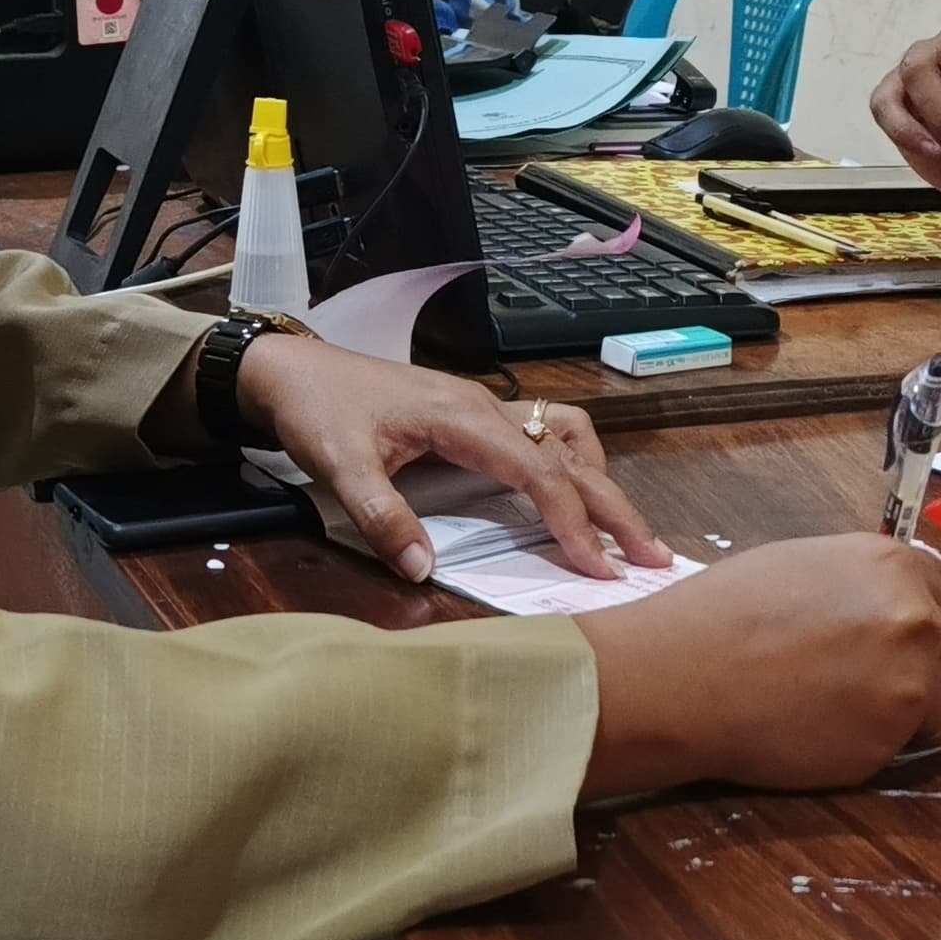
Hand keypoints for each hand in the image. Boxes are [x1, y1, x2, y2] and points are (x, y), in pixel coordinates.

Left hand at [235, 335, 669, 585]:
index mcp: (462, 419)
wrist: (290, 369)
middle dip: (614, 506)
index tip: (600, 568)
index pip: (540, 473)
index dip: (574, 523)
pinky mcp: (470, 415)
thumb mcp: (340, 468)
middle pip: (570, 454)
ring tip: (616, 526)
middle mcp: (484, 407)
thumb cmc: (316, 410)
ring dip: (597, 477)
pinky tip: (566, 491)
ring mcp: (480, 407)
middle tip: (651, 555)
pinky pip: (539, 431)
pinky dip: (568, 462)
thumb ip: (383, 518)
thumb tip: (423, 571)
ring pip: (563, 434)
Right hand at [572, 536, 940, 797]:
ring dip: (915, 710)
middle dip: (936, 665)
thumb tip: (892, 605)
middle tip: (889, 677)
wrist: (687, 677)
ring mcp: (909, 686)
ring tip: (854, 708)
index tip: (923, 635)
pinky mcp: (889, 743)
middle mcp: (916, 622)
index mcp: (894, 567)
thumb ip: (867, 584)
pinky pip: (906, 745)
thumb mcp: (807, 566)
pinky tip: (833, 730)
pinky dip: (881, 742)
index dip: (939, 616)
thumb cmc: (728, 611)